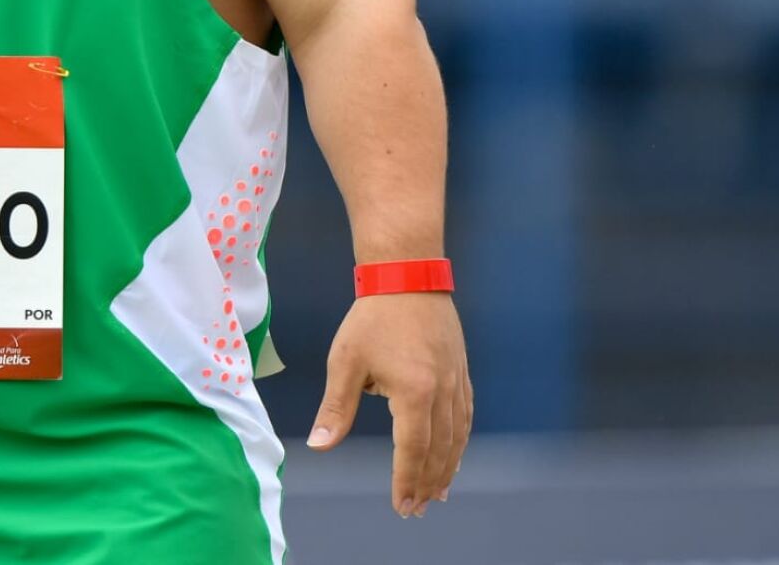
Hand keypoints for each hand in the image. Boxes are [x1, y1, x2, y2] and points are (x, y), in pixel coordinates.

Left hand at [305, 291, 470, 518]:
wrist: (407, 276)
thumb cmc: (372, 317)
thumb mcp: (345, 361)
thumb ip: (336, 407)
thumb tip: (319, 444)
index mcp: (415, 394)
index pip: (412, 450)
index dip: (406, 481)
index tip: (401, 506)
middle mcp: (443, 393)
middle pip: (439, 451)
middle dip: (427, 483)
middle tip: (416, 508)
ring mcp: (456, 383)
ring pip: (457, 438)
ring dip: (447, 468)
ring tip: (437, 493)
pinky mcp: (461, 373)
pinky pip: (465, 418)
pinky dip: (459, 443)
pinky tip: (454, 454)